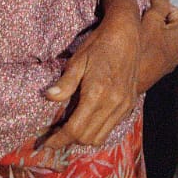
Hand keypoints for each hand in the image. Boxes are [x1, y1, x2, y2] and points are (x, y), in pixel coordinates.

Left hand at [41, 0, 140, 148]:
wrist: (126, 34)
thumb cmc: (98, 45)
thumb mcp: (77, 61)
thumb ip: (64, 84)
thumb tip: (49, 98)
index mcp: (97, 94)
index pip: (75, 129)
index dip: (59, 140)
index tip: (47, 143)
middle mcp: (113, 103)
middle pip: (86, 138)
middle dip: (68, 140)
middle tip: (54, 133)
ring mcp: (123, 105)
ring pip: (100, 137)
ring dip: (83, 137)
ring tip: (70, 128)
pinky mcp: (130, 104)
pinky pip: (111, 127)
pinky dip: (97, 129)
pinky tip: (87, 119)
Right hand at [136, 0, 177, 91]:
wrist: (126, 79)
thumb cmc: (143, 50)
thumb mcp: (151, 20)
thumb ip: (160, 5)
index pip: (173, 10)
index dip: (157, 4)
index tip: (145, 5)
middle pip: (166, 24)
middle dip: (153, 18)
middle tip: (139, 17)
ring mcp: (169, 61)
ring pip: (159, 38)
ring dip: (148, 32)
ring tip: (135, 31)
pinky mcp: (157, 69)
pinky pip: (153, 49)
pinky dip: (146, 44)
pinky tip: (135, 44)